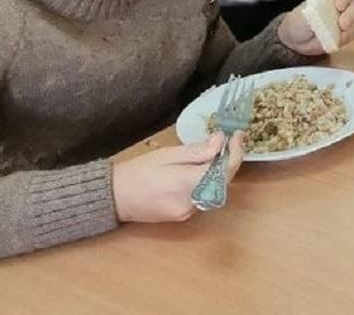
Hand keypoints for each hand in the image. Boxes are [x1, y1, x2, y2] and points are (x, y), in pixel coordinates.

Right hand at [112, 132, 245, 222]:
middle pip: (224, 182)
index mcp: (188, 184)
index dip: (236, 152)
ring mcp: (188, 212)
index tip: (238, 136)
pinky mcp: (183, 216)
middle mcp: (192, 202)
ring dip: (220, 172)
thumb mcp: (168, 154)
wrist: (115, 197)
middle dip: (230, 161)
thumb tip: (221, 140)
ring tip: (217, 153)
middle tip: (230, 142)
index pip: (224, 170)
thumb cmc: (138, 172)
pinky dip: (209, 183)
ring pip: (216, 191)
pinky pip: (204, 198)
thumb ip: (198, 151)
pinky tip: (203, 170)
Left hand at [278, 0, 353, 54]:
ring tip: (339, 35)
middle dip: (350, 14)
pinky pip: (351, 34)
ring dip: (350, 28)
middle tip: (342, 24)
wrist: (295, 40)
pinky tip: (338, 40)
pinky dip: (346, 38)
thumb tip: (326, 8)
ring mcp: (344, 19)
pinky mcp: (345, 33)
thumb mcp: (304, 12)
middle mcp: (340, 4)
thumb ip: (316, 8)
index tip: (339, 6)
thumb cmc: (298, 21)